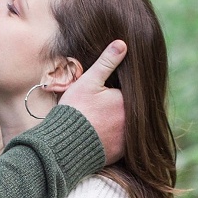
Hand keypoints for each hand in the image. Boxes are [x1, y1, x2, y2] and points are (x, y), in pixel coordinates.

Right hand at [59, 41, 126, 163]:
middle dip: (122, 107)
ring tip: (104, 119)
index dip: (121, 90)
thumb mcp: (89, 82)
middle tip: (105, 105)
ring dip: (121, 123)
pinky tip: (104, 133)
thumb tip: (122, 44)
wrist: (64, 146)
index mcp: (129, 102)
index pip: (132, 93)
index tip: (110, 91)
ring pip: (128, 126)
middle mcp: (133, 122)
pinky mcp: (120, 153)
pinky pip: (122, 142)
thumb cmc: (76, 111)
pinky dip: (116, 137)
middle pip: (132, 110)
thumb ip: (107, 62)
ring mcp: (128, 140)